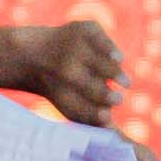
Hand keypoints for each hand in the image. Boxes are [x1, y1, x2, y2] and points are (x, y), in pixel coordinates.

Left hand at [4, 21, 130, 124]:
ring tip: (125, 83)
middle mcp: (61, 68)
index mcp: (58, 92)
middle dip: (103, 94)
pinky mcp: (80, 27)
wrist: (35, 53)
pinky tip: (118, 58)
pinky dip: (109, 49)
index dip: (93, 114)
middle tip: (119, 100)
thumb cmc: (62, 87)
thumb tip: (114, 132)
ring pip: (95, 61)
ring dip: (113, 72)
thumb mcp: (70, 105)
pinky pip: (99, 39)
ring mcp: (70, 45)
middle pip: (85, 84)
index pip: (76, 106)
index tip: (107, 118)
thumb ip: (92, 119)